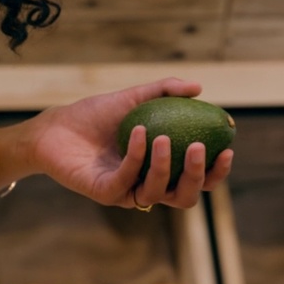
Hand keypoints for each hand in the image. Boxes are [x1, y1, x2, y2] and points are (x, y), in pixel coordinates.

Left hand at [15, 78, 233, 209]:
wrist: (55, 126)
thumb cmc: (96, 116)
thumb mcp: (135, 98)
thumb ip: (165, 91)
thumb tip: (199, 87)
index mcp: (161, 169)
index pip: (197, 179)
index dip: (216, 171)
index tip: (228, 148)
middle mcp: (147, 185)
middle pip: (185, 196)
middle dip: (199, 177)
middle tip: (201, 148)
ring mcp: (126, 192)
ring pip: (158, 193)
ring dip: (166, 166)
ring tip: (164, 137)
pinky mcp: (105, 193)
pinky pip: (127, 180)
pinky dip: (137, 157)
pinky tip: (141, 133)